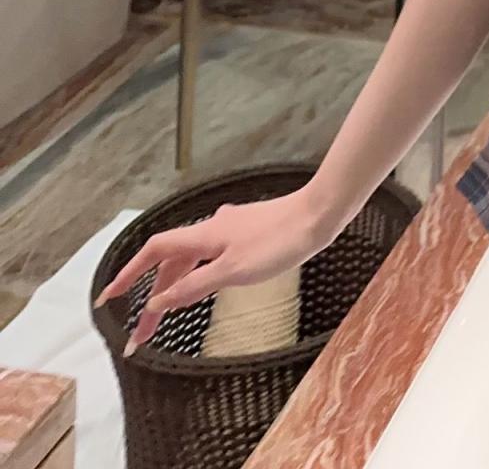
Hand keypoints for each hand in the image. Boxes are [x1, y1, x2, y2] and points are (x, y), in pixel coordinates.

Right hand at [95, 187, 335, 355]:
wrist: (320, 214)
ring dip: (172, 288)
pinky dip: (194, 276)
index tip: (107, 298)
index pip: (154, 252)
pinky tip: (199, 285)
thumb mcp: (233, 272)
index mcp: (204, 236)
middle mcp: (212, 229)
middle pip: (170, 263)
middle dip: (151, 297)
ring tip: (160, 320)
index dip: (128, 273)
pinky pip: (208, 257)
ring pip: (190, 260)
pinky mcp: (246, 235)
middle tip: (139, 335)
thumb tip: (157, 301)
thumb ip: (194, 286)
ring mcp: (230, 231)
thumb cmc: (280, 241)